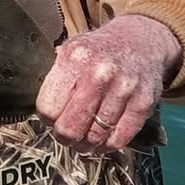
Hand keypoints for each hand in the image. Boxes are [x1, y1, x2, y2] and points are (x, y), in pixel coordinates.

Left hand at [36, 15, 182, 153]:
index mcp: (74, 58)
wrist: (143, 40)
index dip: (47, 118)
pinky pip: (119, 139)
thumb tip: (41, 113)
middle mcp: (99, 73)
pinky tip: (103, 139)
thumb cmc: (99, 50)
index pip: (47, 108)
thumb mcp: (72, 49)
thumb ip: (56, 77)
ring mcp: (123, 89)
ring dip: (86, 144)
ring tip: (84, 138)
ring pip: (94, 137)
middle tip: (67, 134)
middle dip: (64, 137)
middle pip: (69, 128)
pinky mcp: (143, 103)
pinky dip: (108, 145)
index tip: (52, 117)